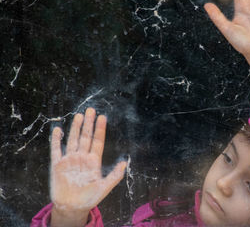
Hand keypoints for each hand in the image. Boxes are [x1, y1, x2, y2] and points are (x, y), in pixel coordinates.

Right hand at [50, 108, 126, 225]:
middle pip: (86, 137)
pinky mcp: (57, 165)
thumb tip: (125, 163)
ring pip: (73, 140)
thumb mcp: (105, 187)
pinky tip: (58, 129)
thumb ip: (115, 175)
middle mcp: (82, 157)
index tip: (103, 117)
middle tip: (91, 110)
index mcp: (94, 161)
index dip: (100, 129)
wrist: (72, 208)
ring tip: (79, 115)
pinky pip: (56, 150)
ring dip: (76, 128)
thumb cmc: (90, 198)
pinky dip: (56, 140)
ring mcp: (70, 160)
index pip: (97, 141)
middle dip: (88, 124)